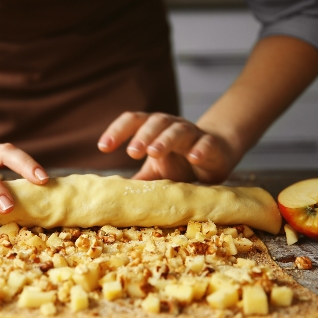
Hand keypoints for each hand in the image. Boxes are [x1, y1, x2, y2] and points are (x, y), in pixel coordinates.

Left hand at [97, 112, 236, 183]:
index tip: (103, 147)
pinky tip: (193, 157)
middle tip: (132, 152)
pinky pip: (206, 143)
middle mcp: (171, 125)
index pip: (133, 121)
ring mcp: (193, 133)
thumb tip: (114, 196)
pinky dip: (200, 149)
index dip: (117, 131)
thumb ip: (139, 180)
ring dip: (165, 140)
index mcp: (153, 128)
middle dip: (142, 136)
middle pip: (156, 122)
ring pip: (178, 130)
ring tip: (153, 153)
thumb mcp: (155, 172)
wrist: (214, 156)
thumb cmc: (178, 163)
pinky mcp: (211, 145)